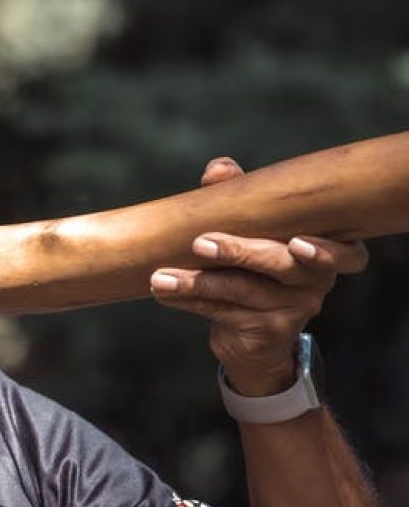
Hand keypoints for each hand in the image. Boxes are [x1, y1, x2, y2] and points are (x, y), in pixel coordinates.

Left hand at [150, 157, 368, 395]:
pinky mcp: (267, 332)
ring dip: (197, 282)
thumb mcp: (251, 229)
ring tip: (160, 278)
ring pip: (244, 291)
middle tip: (200, 243)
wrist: (250, 337)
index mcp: (325, 252)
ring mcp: (295, 310)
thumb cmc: (253, 267)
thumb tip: (219, 169)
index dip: (327, 251)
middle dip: (240, 251)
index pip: (347, 254)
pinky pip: (224, 312)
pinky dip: (190, 300)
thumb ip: (241, 196)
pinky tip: (163, 293)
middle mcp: (316, 282)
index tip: (296, 243)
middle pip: (282, 265)